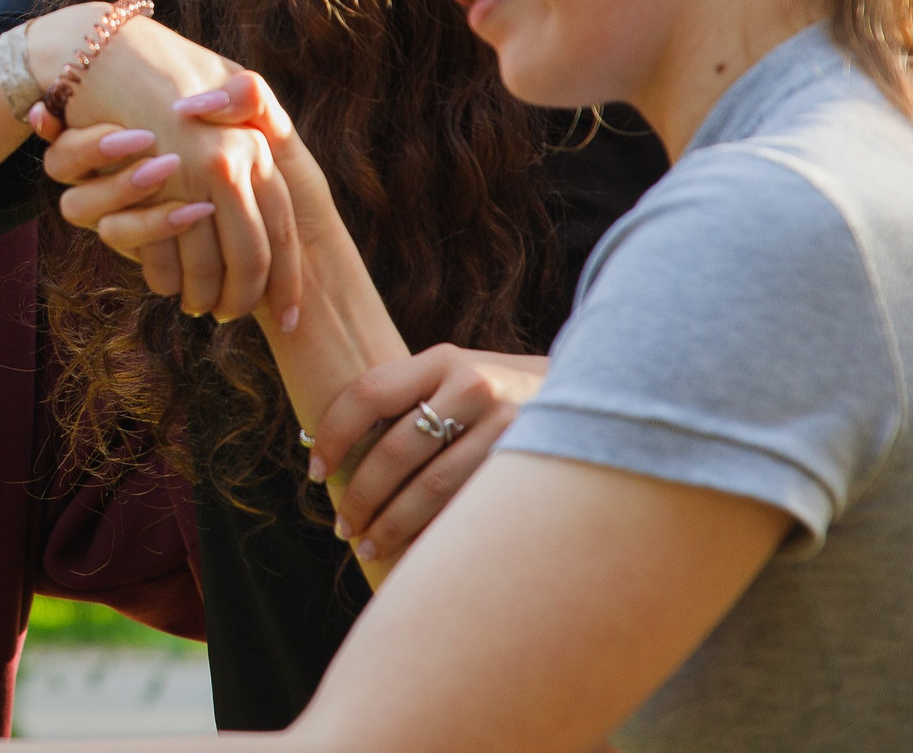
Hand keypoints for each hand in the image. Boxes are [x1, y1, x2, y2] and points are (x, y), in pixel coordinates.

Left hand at [307, 343, 547, 565]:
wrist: (597, 401)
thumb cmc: (503, 396)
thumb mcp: (459, 378)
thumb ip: (412, 398)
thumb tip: (337, 452)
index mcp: (444, 360)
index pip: (367, 394)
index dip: (333, 436)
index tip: (315, 473)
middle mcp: (476, 387)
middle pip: (395, 451)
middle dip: (360, 495)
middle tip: (341, 524)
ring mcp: (508, 428)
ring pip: (431, 489)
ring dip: (390, 525)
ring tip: (366, 546)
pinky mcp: (529, 469)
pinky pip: (468, 510)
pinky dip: (432, 535)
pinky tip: (413, 552)